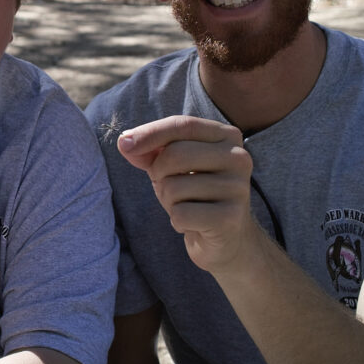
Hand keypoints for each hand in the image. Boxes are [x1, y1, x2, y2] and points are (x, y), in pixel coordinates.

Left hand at [117, 116, 255, 274]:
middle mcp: (239, 157)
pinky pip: (181, 214)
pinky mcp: (231, 217)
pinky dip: (177, 221)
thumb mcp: (170, 166)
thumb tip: (125, 143)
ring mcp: (238, 188)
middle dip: (158, 173)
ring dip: (168, 200)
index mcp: (226, 136)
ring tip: (185, 206)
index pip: (183, 125)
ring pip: (174, 186)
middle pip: (176, 154)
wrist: (227, 238)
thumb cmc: (194, 193)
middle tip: (168, 186)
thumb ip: (148, 150)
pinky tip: (192, 223)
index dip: (150, 132)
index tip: (124, 143)